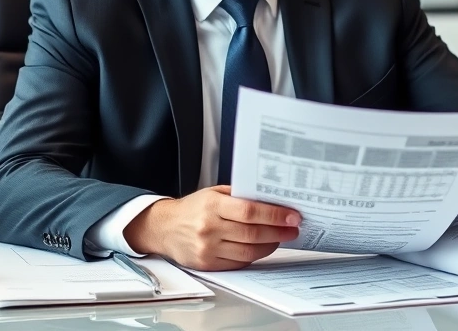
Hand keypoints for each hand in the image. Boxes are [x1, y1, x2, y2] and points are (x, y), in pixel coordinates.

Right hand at [124, 185, 300, 270]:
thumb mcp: (214, 193)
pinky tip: (263, 247)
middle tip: (293, 228)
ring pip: (248, 251)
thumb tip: (272, 201)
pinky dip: (255, 255)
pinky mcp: (207, 264)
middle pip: (252, 233)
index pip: (250, 211)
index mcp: (212, 205)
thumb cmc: (193, 208)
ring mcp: (208, 249)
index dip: (275, 215)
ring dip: (271, 245)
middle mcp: (209, 228)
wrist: (164, 228)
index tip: (292, 216)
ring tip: (282, 237)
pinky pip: (239, 262)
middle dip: (279, 231)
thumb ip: (239, 197)